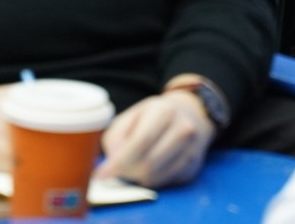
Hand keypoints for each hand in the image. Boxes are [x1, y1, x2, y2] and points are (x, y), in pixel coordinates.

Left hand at [95, 90, 214, 188]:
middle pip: (147, 164)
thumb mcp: (130, 117)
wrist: (188, 115)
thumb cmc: (152, 117)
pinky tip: (147, 169)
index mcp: (164, 111)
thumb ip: (116, 137)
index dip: (118, 162)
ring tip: (132, 167)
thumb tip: (113, 162)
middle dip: (126, 172)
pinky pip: (164, 183)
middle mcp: (183, 128)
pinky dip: (150, 181)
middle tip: (116, 171)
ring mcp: (191, 149)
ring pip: (155, 177)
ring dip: (137, 178)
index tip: (101, 174)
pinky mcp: (193, 166)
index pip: (140, 143)